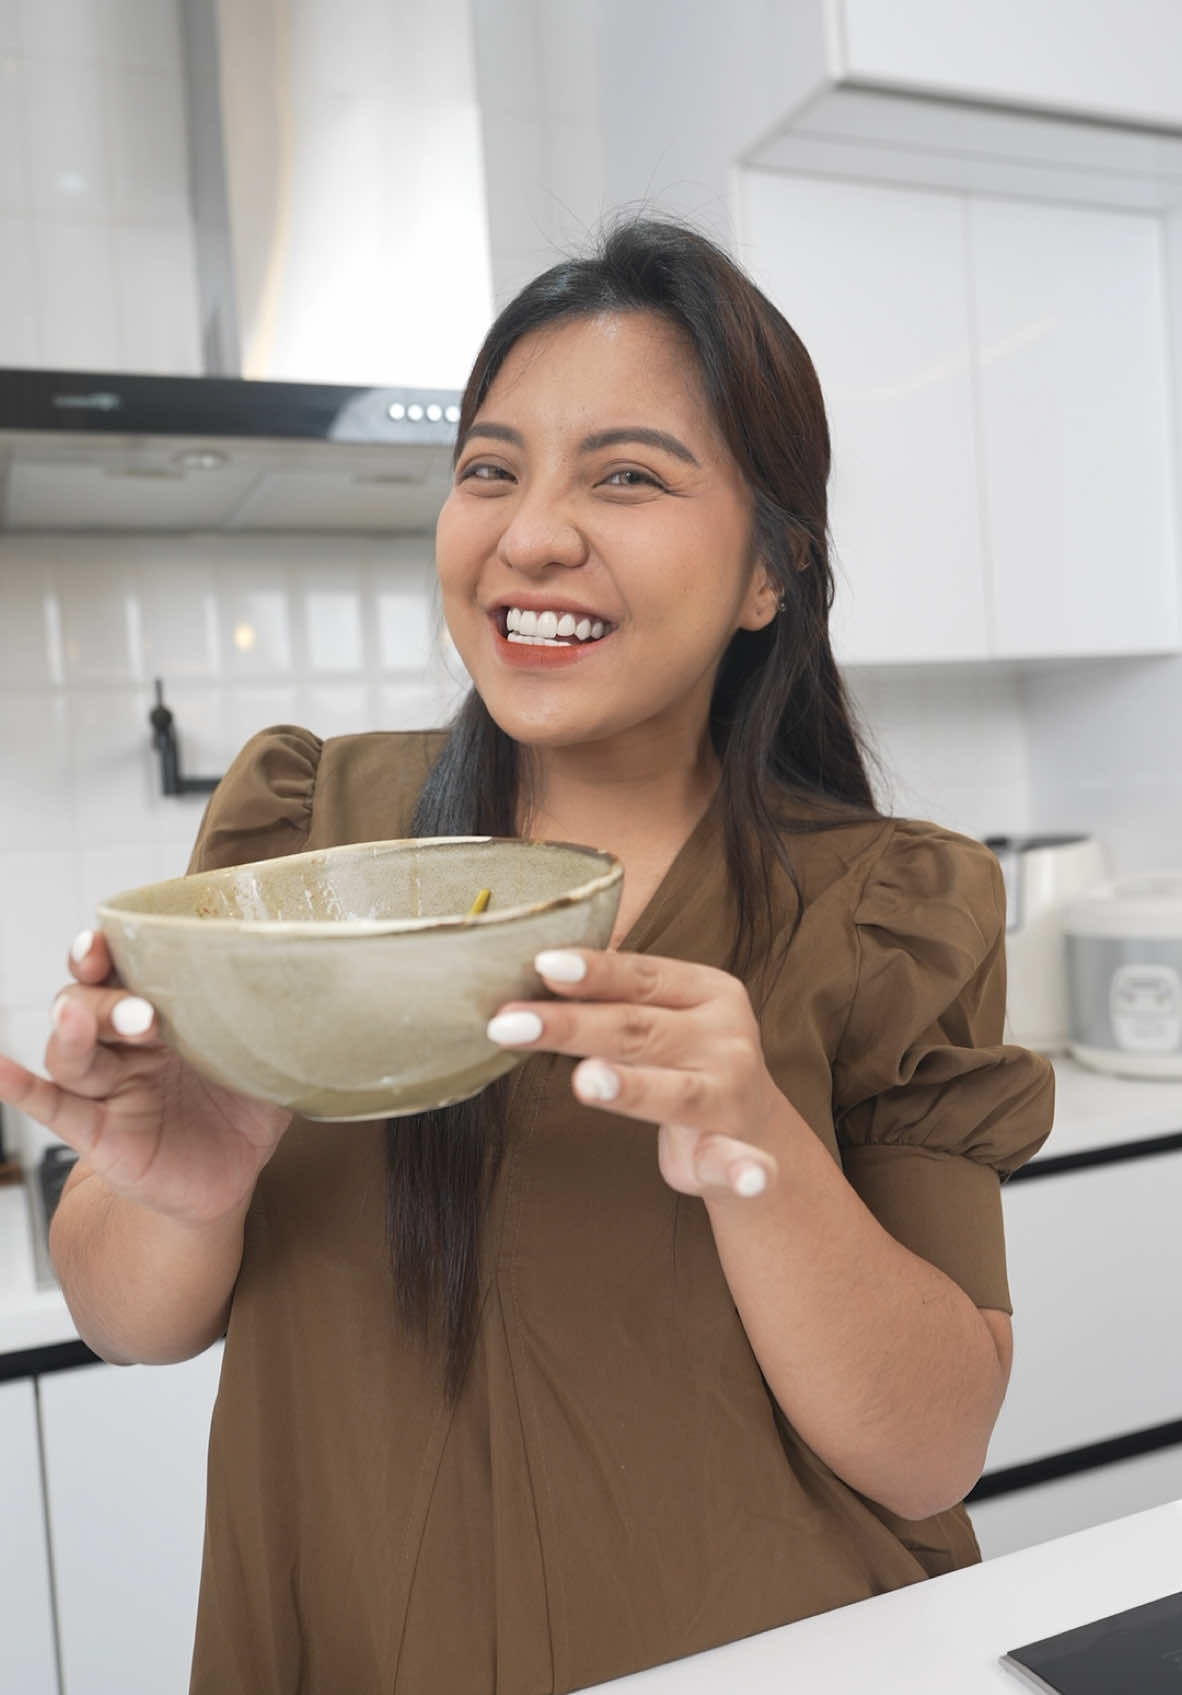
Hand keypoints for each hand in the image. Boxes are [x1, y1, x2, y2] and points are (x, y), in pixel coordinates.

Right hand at [0, 929, 291, 1227]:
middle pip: (93, 1001)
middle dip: (107, 998)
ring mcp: (108, 1084)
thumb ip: (285, 1029)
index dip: (112, 947)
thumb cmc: (242, 1108)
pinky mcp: (96, 1132)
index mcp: (167, 1009)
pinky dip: (20, 1086)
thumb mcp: (271, 1065)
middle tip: (142, 1011)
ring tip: (77, 1022)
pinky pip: (51, 1106)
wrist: (227, 1180)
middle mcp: (127, 1040)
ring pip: (73, 1050)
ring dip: (74, 1031)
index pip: (128, 967)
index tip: (107, 937)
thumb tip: (332, 989)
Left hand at [486, 948, 781, 1199]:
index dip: (594, 971)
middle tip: (508, 1025)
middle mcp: (724, 1037)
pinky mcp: (737, 1156)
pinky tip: (750, 1177)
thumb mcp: (662, 1017)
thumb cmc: (684, 1060)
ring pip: (674, 1091)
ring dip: (630, 1088)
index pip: (641, 976)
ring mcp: (731, 1095)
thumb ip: (616, 997)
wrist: (754, 1132)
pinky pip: (739, 1164)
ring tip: (587, 1080)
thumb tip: (537, 968)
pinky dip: (747, 1172)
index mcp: (707, 991)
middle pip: (637, 1030)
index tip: (543, 965)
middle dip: (571, 1026)